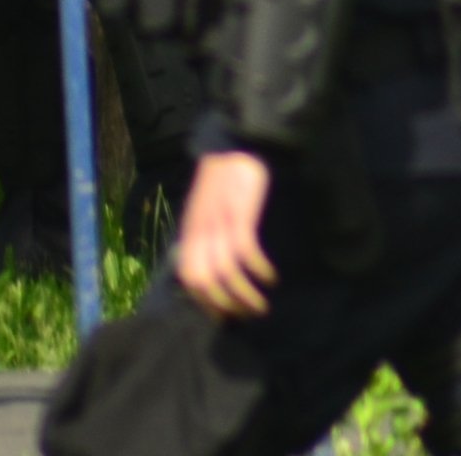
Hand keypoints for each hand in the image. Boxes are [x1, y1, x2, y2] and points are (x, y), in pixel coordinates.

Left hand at [174, 150, 277, 318]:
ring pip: (226, 273)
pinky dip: (258, 270)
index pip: (189, 279)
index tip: (226, 316)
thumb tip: (214, 266)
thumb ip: (206, 235)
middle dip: (227, 306)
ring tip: (262, 305)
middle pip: (206, 283)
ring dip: (245, 296)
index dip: (206, 302)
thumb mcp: (206, 210)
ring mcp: (219, 223)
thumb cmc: (225, 178)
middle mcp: (200, 232)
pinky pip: (245, 252)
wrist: (237, 143)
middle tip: (248, 315)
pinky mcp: (239, 214)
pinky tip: (270, 277)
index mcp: (191, 233)